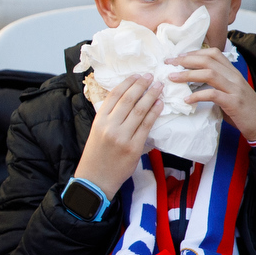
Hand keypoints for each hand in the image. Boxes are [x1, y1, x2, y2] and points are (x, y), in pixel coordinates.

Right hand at [74, 74, 162, 195]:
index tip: (136, 75)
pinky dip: (154, 113)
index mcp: (98, 120)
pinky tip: (160, 104)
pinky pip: (147, 126)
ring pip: (139, 111)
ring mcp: (122, 137)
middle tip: (151, 76)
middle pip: (128, 100)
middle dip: (141, 85)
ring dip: (151, 96)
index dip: (127, 83)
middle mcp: (109, 126)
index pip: (114, 96)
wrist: (96, 179)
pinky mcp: (134, 147)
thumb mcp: (96, 132)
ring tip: (159, 87)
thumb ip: (109, 118)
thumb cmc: (97, 155)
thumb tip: (127, 101)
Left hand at [167, 48, 255, 142]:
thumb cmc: (244, 110)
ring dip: (188, 74)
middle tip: (168, 63)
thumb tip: (192, 80)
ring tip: (172, 78)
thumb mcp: (230, 92)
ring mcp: (235, 89)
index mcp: (233, 73)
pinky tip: (187, 100)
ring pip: (209, 74)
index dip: (194, 52)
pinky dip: (197, 96)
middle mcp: (234, 77)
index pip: (214, 53)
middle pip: (208, 60)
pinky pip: (213, 94)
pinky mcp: (234, 103)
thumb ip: (216, 84)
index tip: (178, 56)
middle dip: (185, 60)